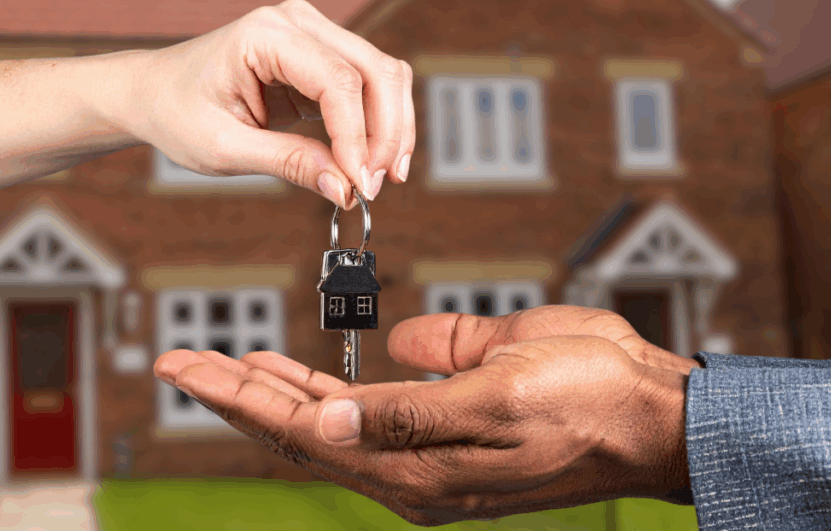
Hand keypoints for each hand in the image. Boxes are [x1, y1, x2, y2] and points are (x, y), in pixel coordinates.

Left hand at [116, 0, 414, 206]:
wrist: (155, 94)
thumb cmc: (178, 111)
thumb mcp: (225, 148)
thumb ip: (288, 163)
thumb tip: (343, 186)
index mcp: (265, 36)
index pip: (337, 81)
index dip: (358, 136)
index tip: (359, 183)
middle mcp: (295, 24)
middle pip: (374, 71)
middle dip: (386, 133)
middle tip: (377, 185)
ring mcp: (312, 36)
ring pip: (382, 75)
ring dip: (392, 128)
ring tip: (382, 177)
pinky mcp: (319, 58)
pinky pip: (368, 85)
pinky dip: (378, 124)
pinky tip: (372, 161)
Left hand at [154, 306, 693, 525]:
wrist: (649, 415)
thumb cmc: (590, 398)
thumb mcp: (504, 393)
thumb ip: (413, 411)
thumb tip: (331, 419)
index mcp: (419, 466)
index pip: (303, 429)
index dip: (237, 397)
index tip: (185, 367)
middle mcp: (410, 469)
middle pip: (300, 429)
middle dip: (235, 392)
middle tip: (180, 361)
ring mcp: (424, 454)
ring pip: (324, 423)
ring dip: (270, 391)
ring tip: (223, 364)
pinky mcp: (440, 431)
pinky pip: (362, 412)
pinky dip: (319, 390)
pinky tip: (297, 374)